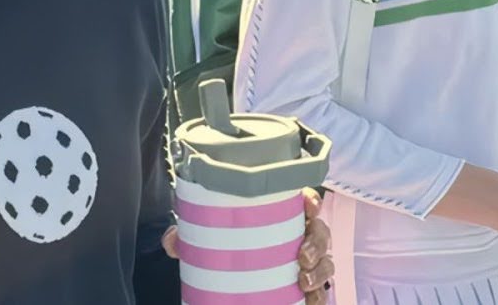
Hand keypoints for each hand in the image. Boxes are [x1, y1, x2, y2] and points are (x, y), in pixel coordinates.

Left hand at [163, 189, 334, 303]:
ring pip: (325, 262)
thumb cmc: (223, 249)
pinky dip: (320, 297)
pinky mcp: (305, 290)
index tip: (307, 206)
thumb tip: (172, 242)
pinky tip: (310, 299)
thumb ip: (186, 238)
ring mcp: (305, 264)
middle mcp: (298, 238)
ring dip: (321, 270)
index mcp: (280, 217)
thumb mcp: (204, 242)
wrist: (226, 287)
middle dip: (318, 241)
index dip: (311, 202)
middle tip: (303, 256)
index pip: (304, 202)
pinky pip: (322, 292)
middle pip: (320, 231)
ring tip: (304, 280)